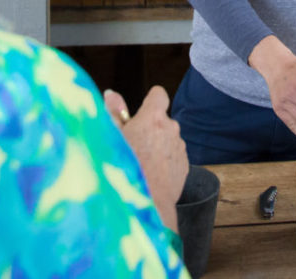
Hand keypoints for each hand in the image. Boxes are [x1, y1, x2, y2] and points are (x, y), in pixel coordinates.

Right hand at [104, 86, 187, 231]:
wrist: (145, 202)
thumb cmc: (123, 167)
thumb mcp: (111, 136)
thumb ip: (112, 111)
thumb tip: (111, 93)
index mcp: (153, 117)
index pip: (158, 94)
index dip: (150, 101)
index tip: (141, 112)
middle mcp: (171, 128)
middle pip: (161, 120)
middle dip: (150, 128)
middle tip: (133, 144)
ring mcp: (179, 147)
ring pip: (168, 140)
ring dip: (158, 146)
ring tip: (140, 163)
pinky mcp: (184, 166)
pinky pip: (173, 157)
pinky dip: (164, 162)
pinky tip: (150, 174)